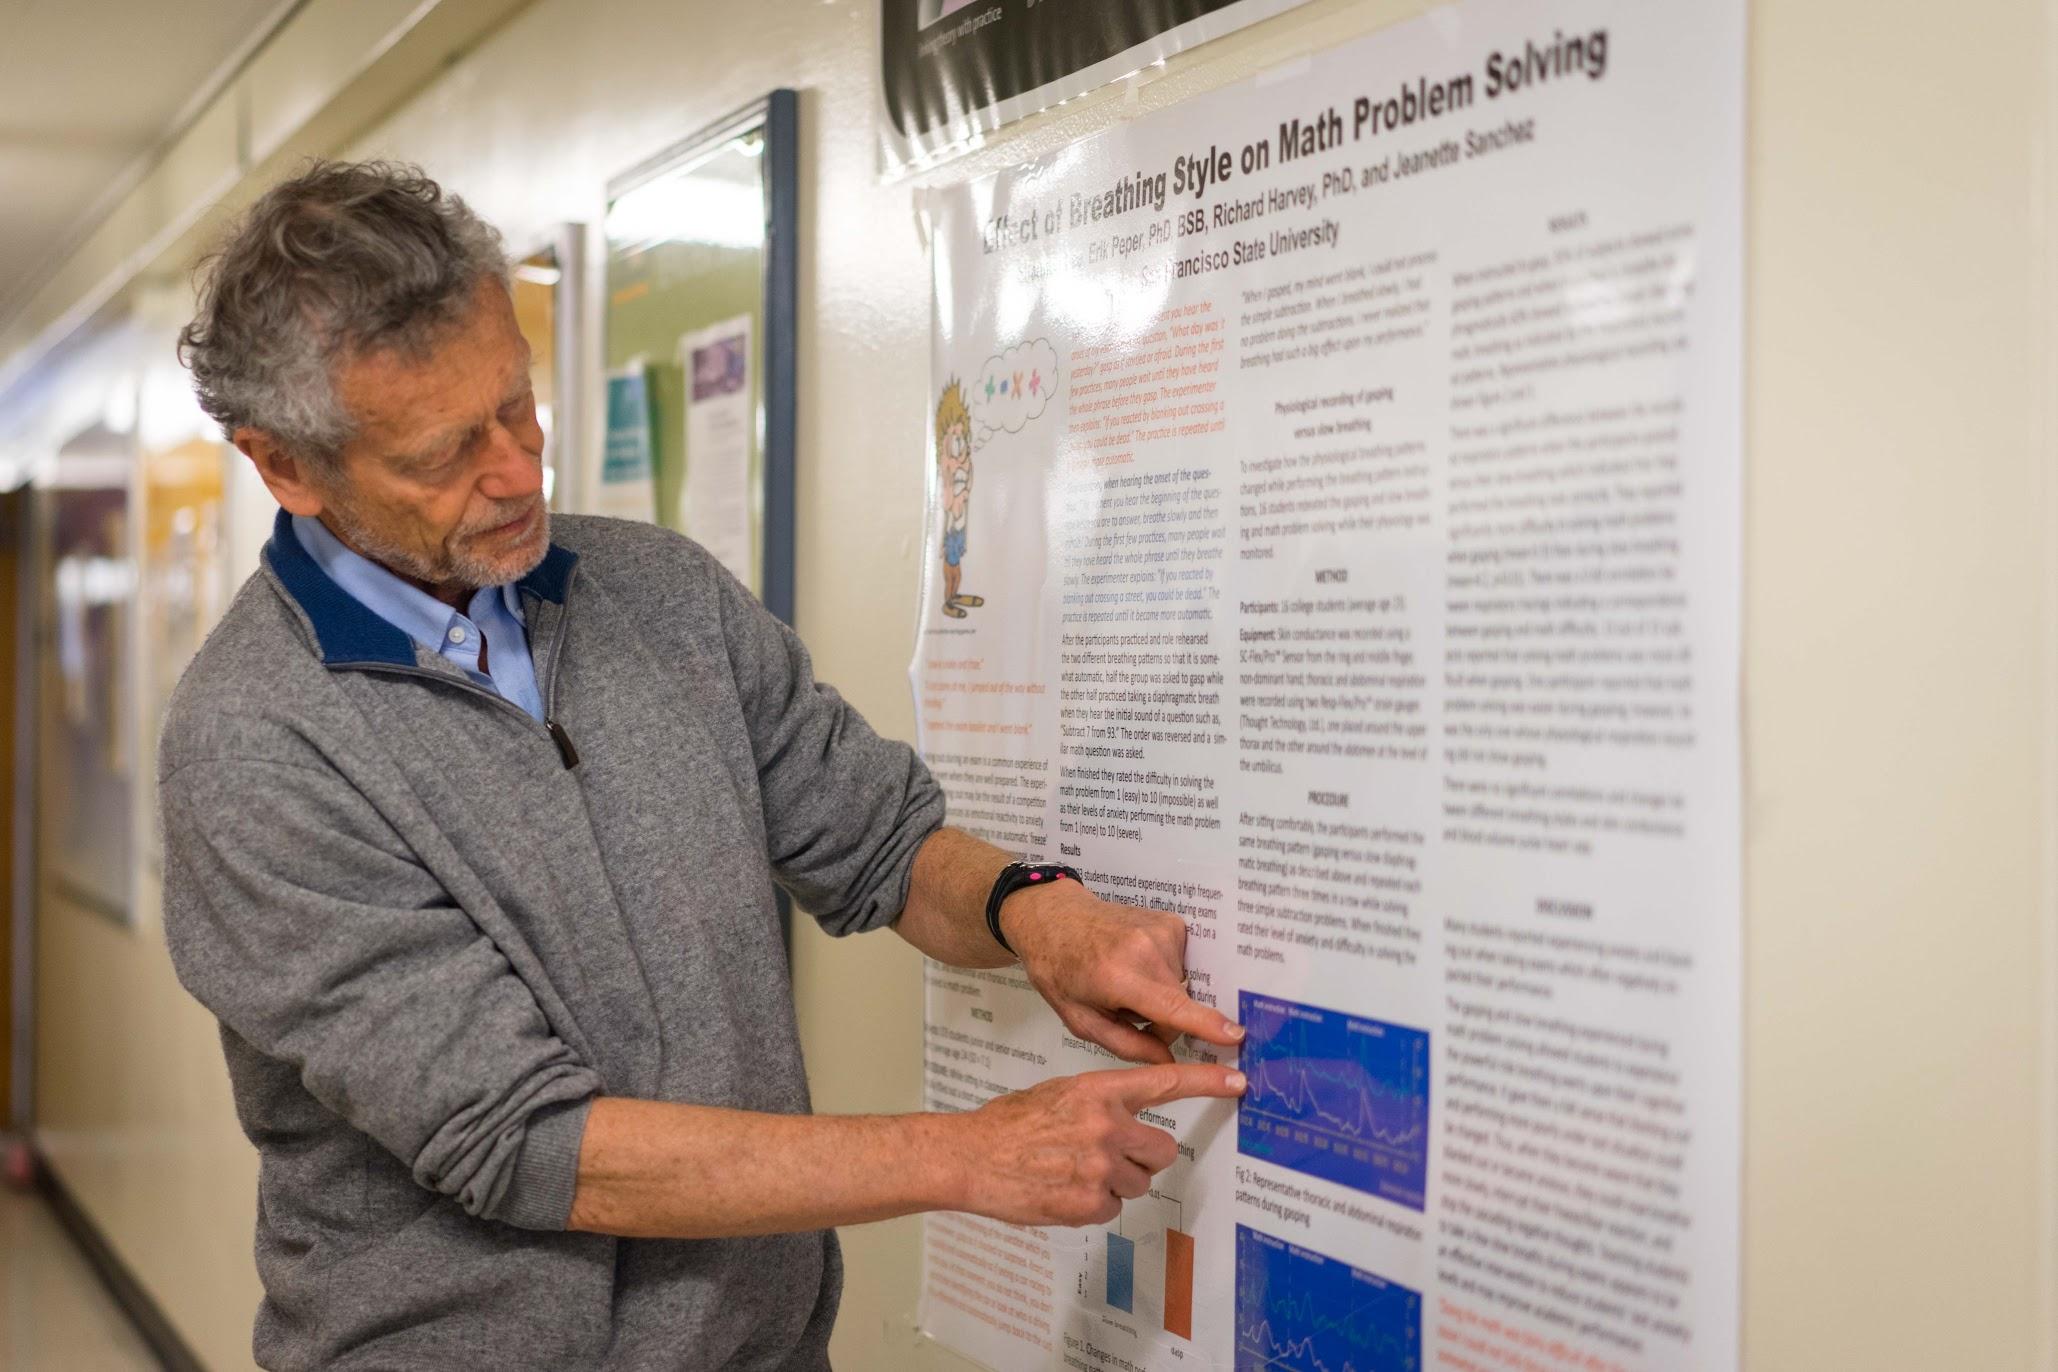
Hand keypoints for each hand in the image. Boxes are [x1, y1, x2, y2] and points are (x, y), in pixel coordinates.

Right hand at [950, 1063, 1245, 1225]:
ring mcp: (1101, 1166)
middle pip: (1163, 1150)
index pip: (1165, 1082)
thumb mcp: (1060, 1093)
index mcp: (1099, 1091)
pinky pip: (1113, 1208)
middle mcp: (1107, 1125)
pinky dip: (1093, 1205)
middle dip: (1145, 1157)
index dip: (1207, 1081)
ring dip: (1116, 1183)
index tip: (1238, 1079)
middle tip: (1112, 1156)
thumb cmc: (1010, 1124)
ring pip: (1139, 1183)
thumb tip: (1129, 1119)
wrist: (972, 1156)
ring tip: (1074, 1173)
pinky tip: (1063, 1191)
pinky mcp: (1090, 1202)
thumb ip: (1100, 1103)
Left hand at [1000, 879, 1243, 1063]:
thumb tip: (1169, 1062)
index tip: (1236, 1035)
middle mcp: (1145, 948)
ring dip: (1161, 995)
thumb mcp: (1081, 1020)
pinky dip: (1163, 973)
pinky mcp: (1172, 922)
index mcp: (1117, 975)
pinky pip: (1181, 965)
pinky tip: (1137, 965)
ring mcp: (1162, 930)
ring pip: (1181, 986)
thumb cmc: (1060, 971)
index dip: (1205, 1024)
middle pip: (1179, 1004)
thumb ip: (1126, 1045)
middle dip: (1162, 1020)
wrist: (1055, 919)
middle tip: (1126, 1012)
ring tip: (1127, 983)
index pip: (1171, 1006)